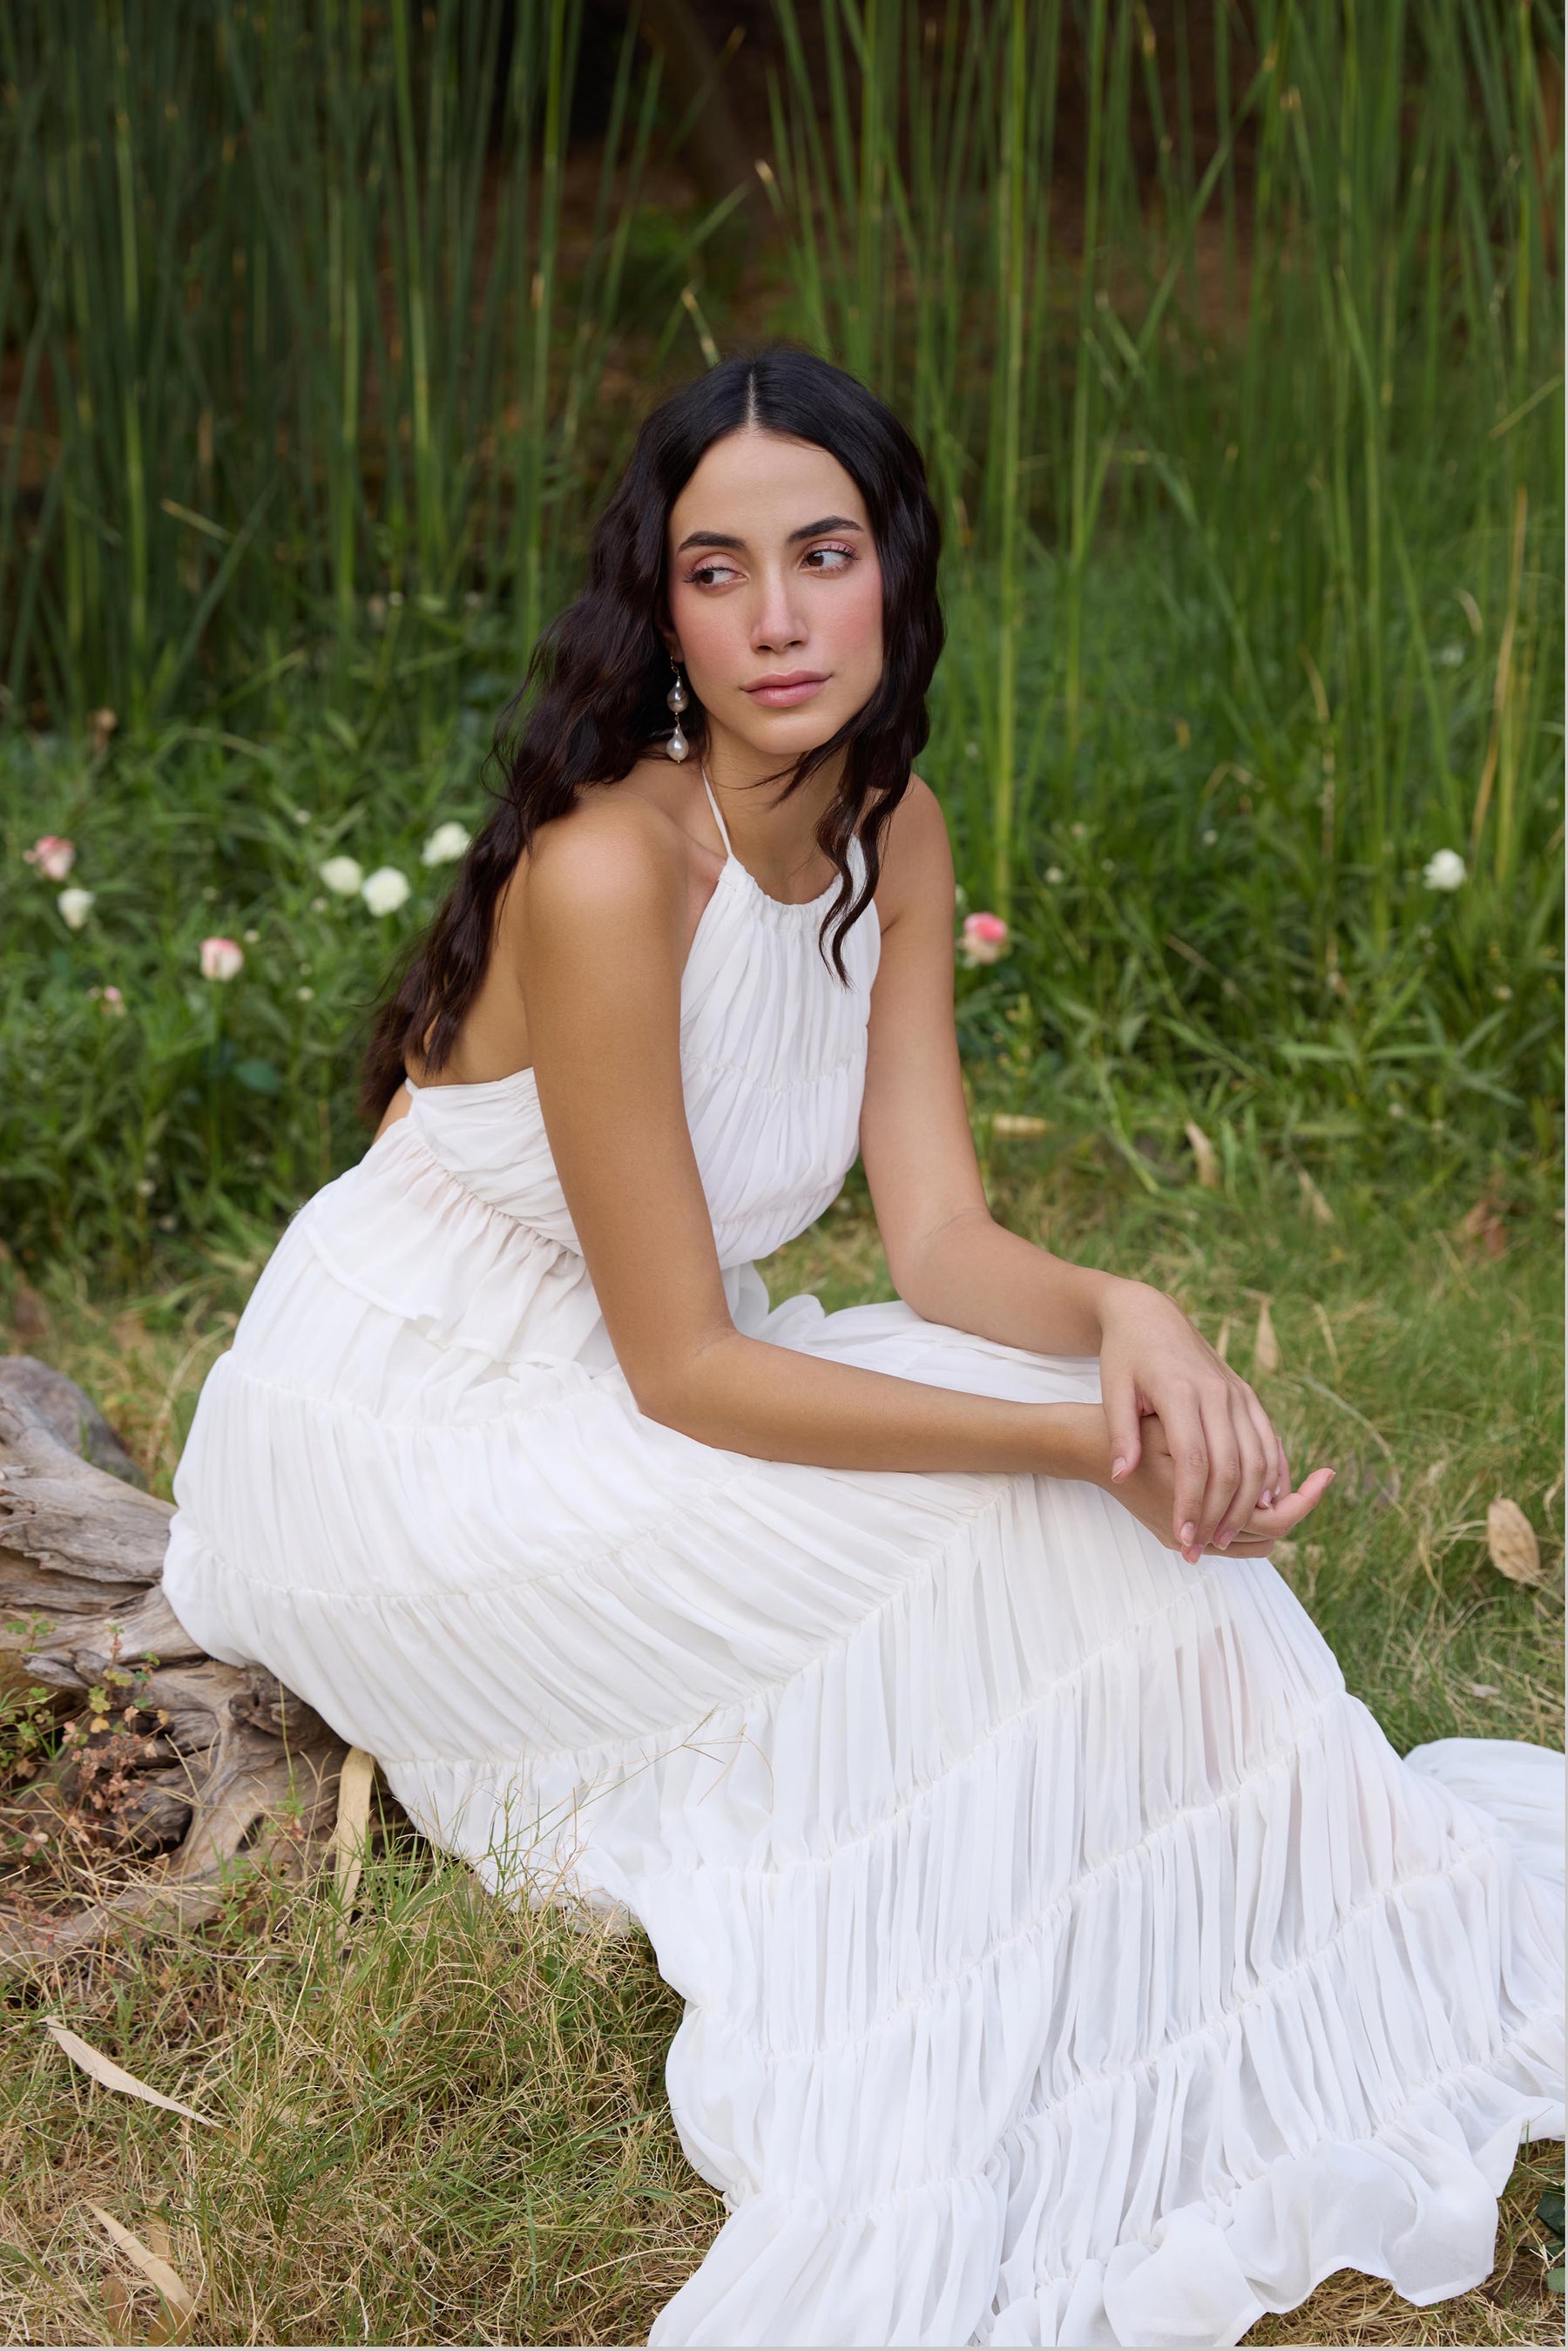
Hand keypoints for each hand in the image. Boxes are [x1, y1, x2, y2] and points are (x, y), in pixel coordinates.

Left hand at [1097, 1278, 1305, 1561]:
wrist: (1151, 1315)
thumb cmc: (1125, 1356)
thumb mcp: (1112, 1390)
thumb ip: (1121, 1433)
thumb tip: (1122, 1475)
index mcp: (1180, 1391)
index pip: (1193, 1461)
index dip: (1190, 1504)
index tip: (1182, 1538)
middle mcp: (1216, 1392)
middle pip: (1231, 1466)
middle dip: (1219, 1513)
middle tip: (1203, 1547)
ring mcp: (1237, 1393)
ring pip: (1257, 1458)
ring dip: (1247, 1503)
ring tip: (1225, 1536)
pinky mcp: (1247, 1395)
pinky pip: (1267, 1441)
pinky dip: (1270, 1476)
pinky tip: (1260, 1506)